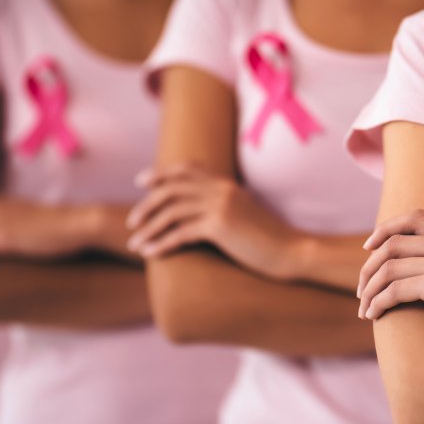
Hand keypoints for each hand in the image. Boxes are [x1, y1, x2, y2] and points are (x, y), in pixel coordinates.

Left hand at [126, 165, 304, 279]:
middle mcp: (221, 190)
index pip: (187, 170)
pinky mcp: (220, 226)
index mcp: (227, 184)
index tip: (142, 182)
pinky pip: (180, 233)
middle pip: (172, 189)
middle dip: (147, 204)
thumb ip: (225, 206)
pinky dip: (160, 243)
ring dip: (148, 228)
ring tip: (134, 243)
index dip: (161, 174)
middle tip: (132, 221)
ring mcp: (220, 206)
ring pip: (171, 212)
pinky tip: (149, 254)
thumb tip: (204, 214)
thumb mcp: (246, 215)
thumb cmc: (270, 240)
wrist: (292, 251)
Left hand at [357, 209, 423, 349]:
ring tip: (364, 309)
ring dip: (369, 288)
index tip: (370, 248)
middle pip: (392, 242)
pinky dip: (379, 302)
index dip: (385, 229)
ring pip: (388, 267)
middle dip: (369, 266)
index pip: (414, 217)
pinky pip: (395, 289)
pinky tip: (374, 316)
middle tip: (361, 288)